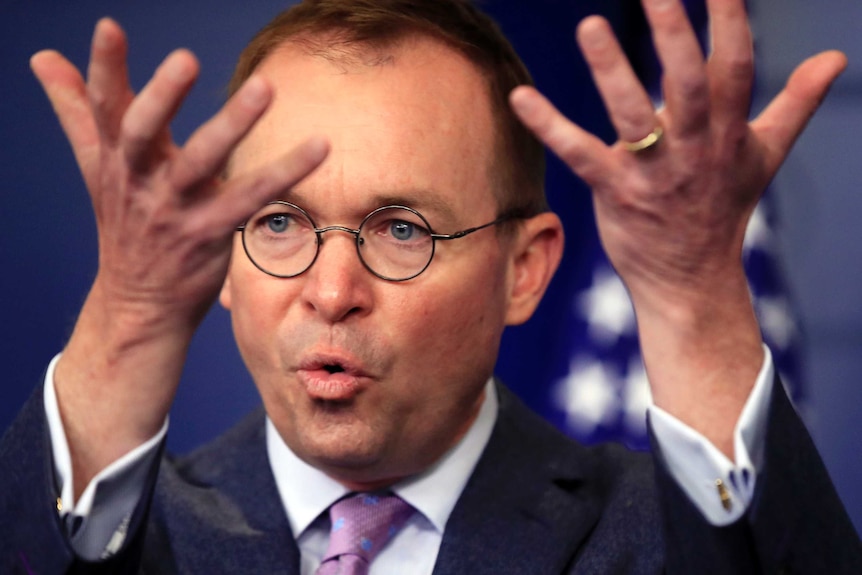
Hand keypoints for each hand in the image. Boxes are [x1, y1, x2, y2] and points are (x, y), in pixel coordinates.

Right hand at [32, 18, 327, 491]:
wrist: (139, 304)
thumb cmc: (126, 225)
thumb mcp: (98, 168)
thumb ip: (78, 110)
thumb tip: (43, 56)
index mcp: (115, 161)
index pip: (104, 109)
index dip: (104, 68)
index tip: (109, 27)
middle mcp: (139, 183)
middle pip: (143, 135)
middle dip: (161, 97)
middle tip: (186, 58)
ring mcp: (174, 211)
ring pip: (201, 164)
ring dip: (231, 124)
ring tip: (263, 86)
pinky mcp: (210, 234)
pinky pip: (251, 198)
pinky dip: (284, 172)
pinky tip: (319, 147)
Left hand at [510, 0, 845, 453]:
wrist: (692, 279)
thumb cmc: (722, 207)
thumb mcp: (764, 154)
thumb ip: (796, 103)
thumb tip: (836, 58)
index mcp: (729, 131)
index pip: (736, 68)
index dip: (730, 23)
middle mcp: (695, 148)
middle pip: (687, 85)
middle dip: (673, 35)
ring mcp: (653, 173)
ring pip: (633, 116)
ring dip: (611, 71)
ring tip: (589, 26)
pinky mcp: (615, 192)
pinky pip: (580, 154)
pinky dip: (549, 126)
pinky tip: (520, 97)